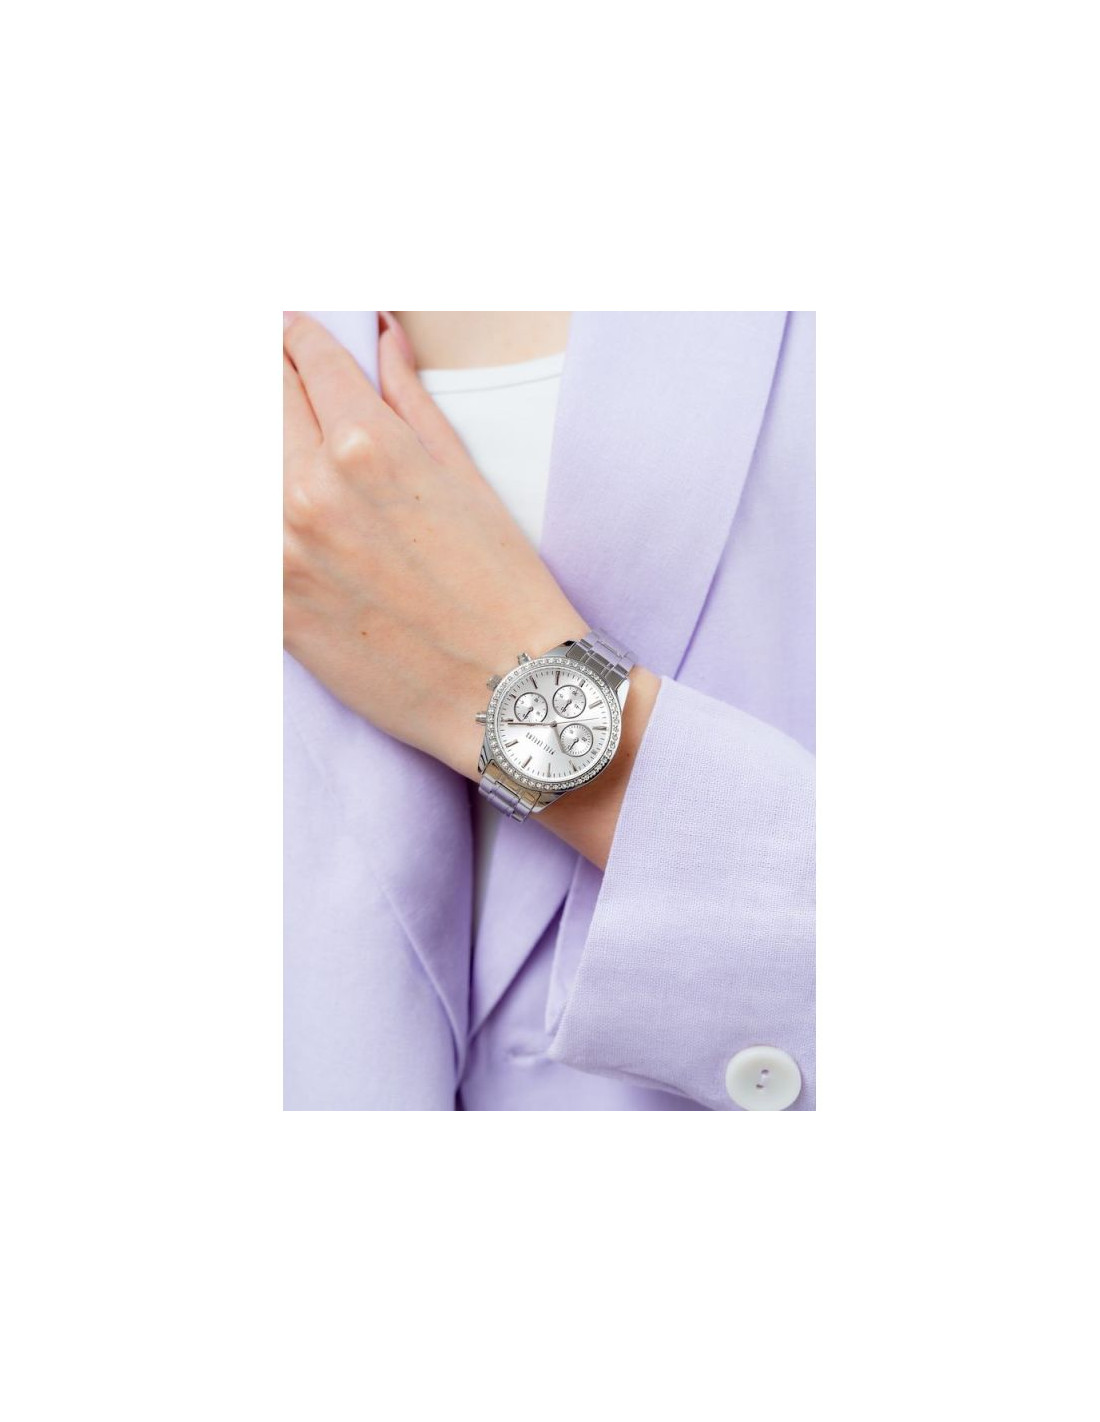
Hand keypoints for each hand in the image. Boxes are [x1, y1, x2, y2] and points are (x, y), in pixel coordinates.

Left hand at [283, 312, 586, 777]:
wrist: (506, 694)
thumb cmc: (503, 586)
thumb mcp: (465, 476)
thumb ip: (411, 400)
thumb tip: (382, 340)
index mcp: (368, 445)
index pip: (306, 358)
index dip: (300, 337)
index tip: (293, 334)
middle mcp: (311, 490)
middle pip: (259, 402)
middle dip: (270, 384)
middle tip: (279, 383)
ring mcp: (280, 553)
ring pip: (240, 469)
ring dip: (257, 454)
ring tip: (292, 470)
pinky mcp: (271, 608)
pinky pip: (240, 543)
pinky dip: (252, 524)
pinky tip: (280, 525)